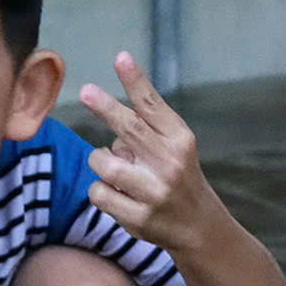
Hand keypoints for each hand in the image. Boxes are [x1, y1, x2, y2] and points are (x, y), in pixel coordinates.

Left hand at [78, 51, 219, 252]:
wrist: (199, 227)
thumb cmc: (178, 179)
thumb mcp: (174, 149)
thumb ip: (146, 131)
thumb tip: (108, 113)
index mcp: (180, 139)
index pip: (153, 105)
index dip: (135, 80)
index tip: (120, 57)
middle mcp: (170, 162)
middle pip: (129, 127)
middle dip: (105, 107)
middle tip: (86, 91)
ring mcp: (154, 190)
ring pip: (104, 163)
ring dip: (100, 163)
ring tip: (116, 171)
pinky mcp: (138, 216)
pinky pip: (98, 193)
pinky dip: (101, 191)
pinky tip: (119, 196)